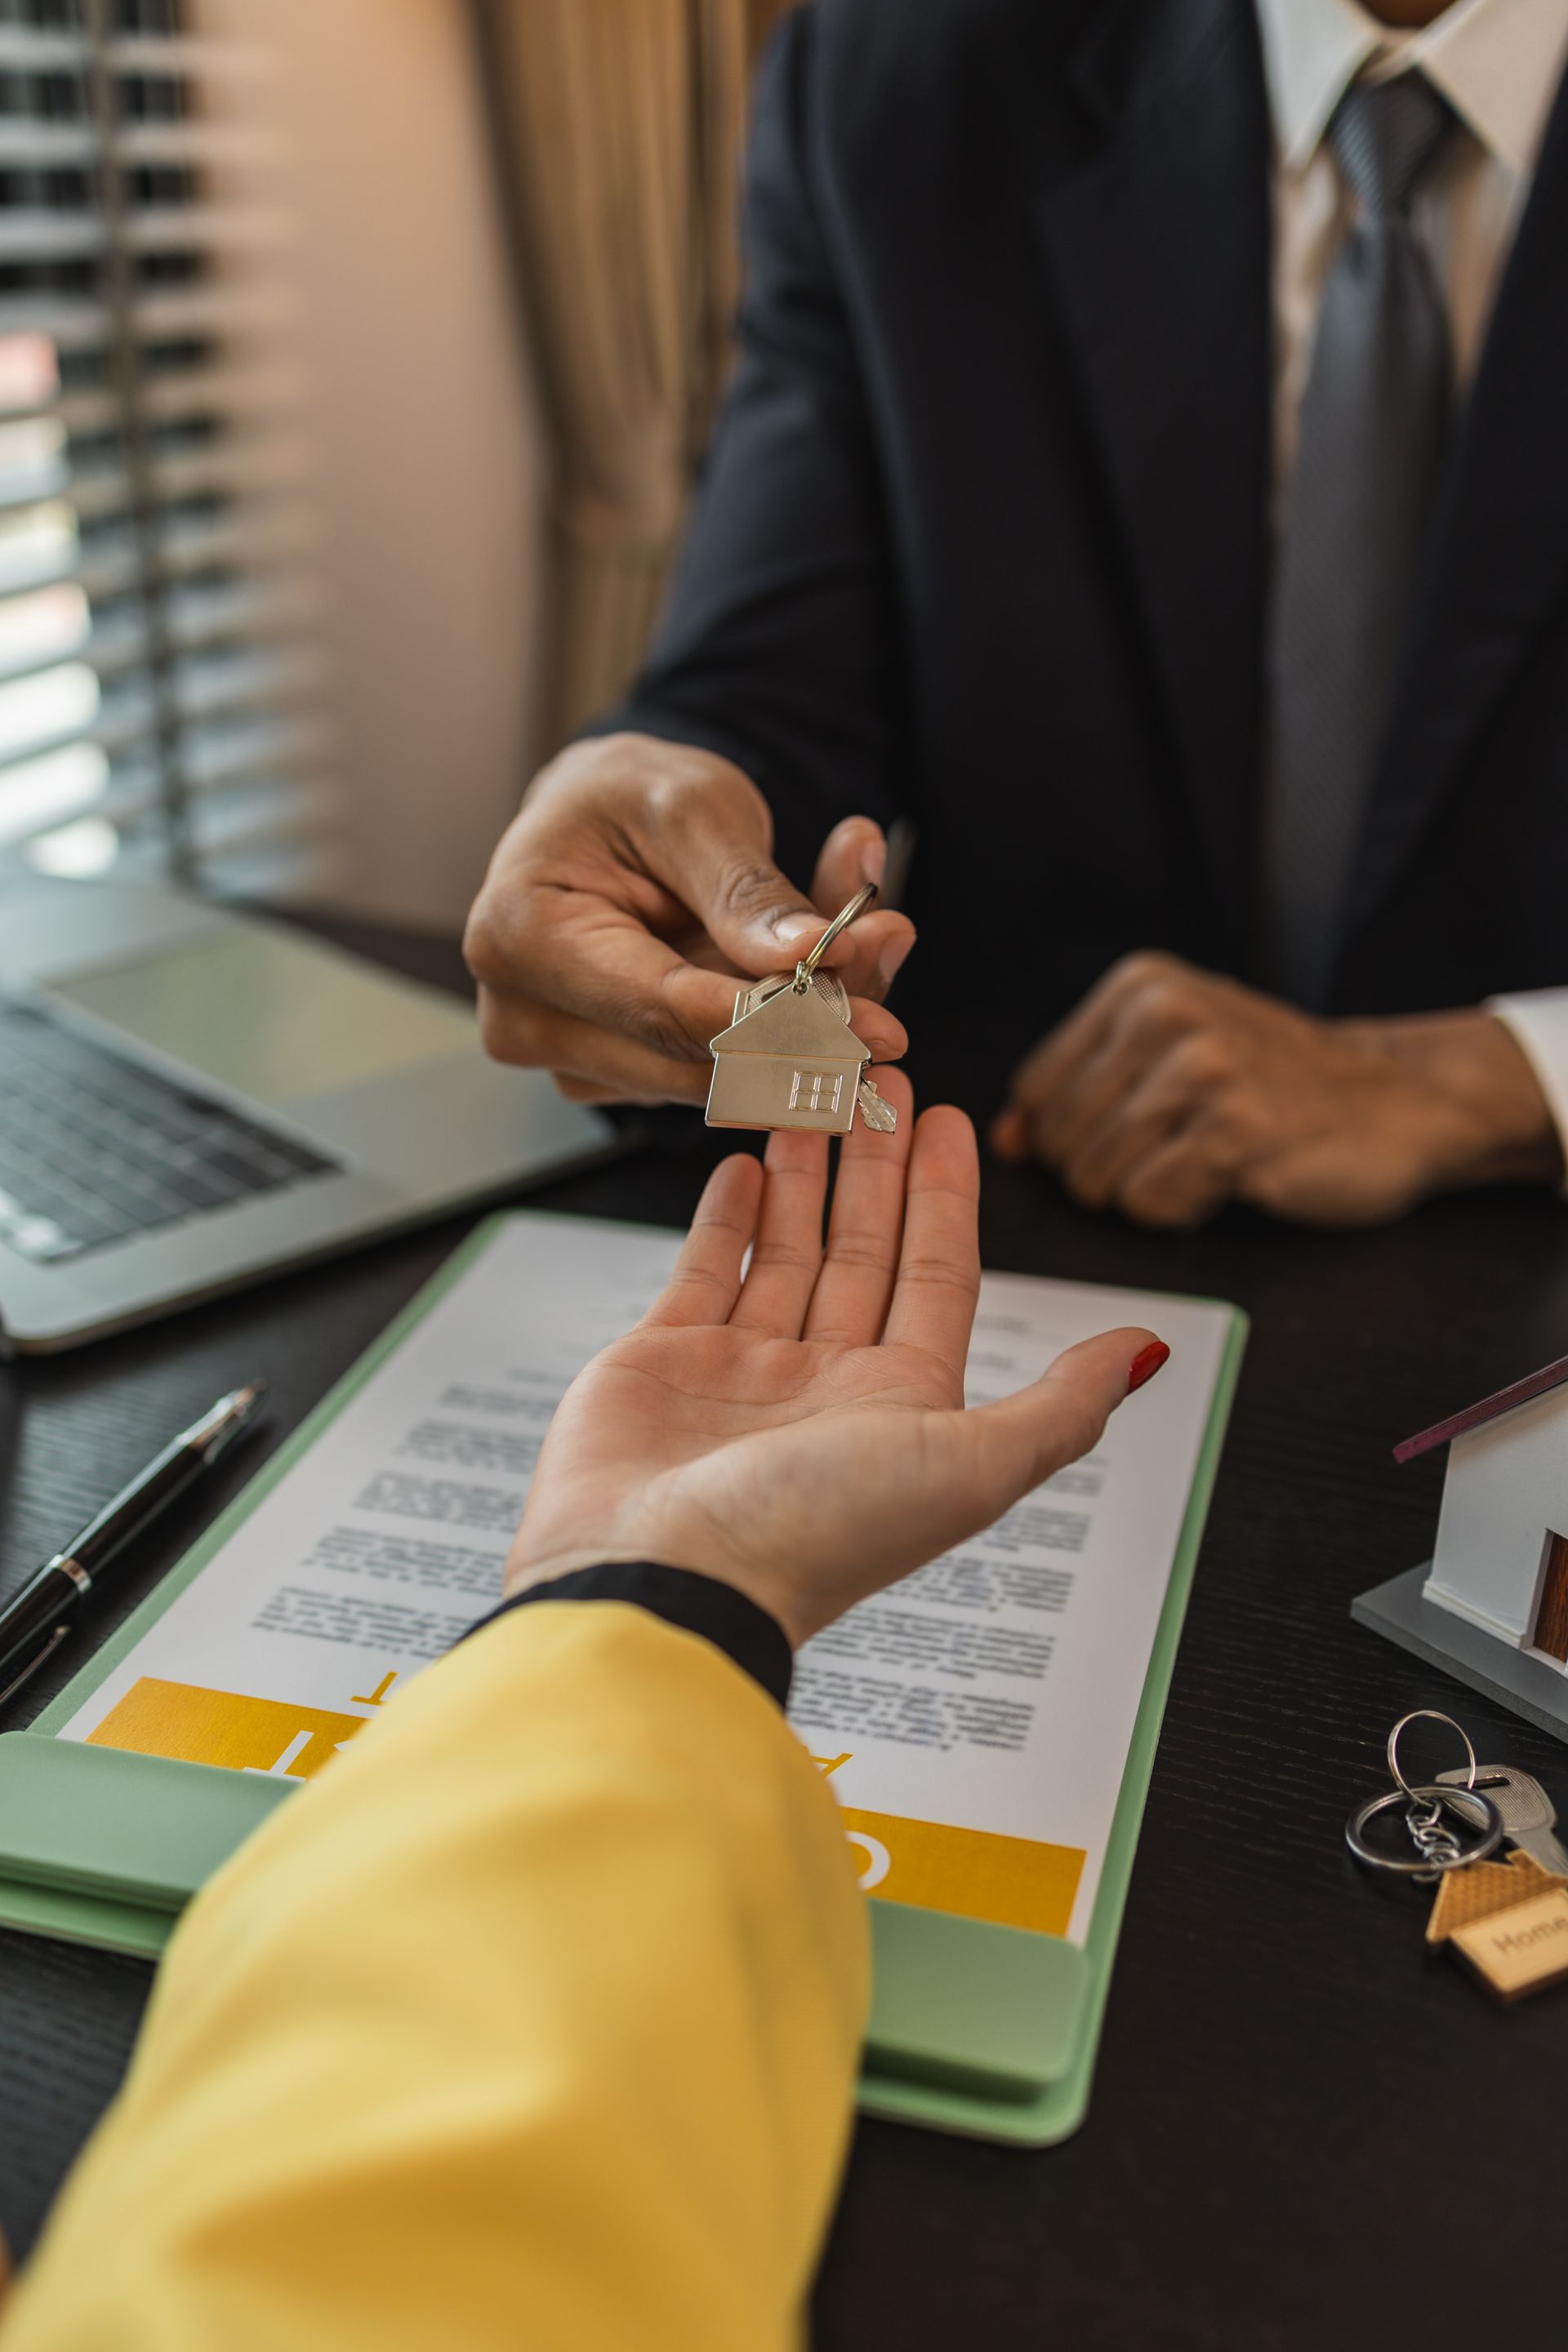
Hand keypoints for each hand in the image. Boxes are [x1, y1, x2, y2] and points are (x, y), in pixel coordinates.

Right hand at [463, 732, 914, 1104]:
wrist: (599, 817)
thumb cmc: (627, 798)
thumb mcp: (692, 808)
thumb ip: (745, 889)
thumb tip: (809, 957)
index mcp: (519, 937)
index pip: (661, 1010)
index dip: (775, 1023)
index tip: (874, 1023)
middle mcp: (526, 1018)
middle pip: (690, 1061)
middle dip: (807, 1030)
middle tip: (892, 984)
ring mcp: (570, 1059)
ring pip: (718, 1077)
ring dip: (806, 1027)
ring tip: (869, 943)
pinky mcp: (617, 1077)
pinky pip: (721, 1072)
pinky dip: (786, 1028)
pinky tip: (831, 969)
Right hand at [505, 1071, 1163, 1646]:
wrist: (666, 1581)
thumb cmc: (814, 1534)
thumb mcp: (971, 1465)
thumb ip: (1062, 1404)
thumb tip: (1148, 1351)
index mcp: (904, 1406)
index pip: (939, 1275)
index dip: (946, 1196)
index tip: (948, 1119)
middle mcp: (827, 1387)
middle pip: (866, 1250)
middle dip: (877, 1164)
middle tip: (880, 1078)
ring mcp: (744, 1372)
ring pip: (787, 1250)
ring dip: (804, 1175)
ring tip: (813, 1099)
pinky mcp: (664, 1361)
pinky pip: (704, 1272)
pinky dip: (725, 1218)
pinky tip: (740, 1166)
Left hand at [991, 952, 1561, 1227]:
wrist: (1397, 1098)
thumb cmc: (1276, 1085)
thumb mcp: (1173, 1055)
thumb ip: (1084, 1087)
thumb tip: (1005, 1138)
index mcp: (1139, 987)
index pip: (1038, 1090)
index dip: (1064, 1139)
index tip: (1129, 1138)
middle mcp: (1164, 1014)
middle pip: (1061, 1140)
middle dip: (1106, 1171)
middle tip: (1177, 1153)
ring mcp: (1203, 1069)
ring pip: (1098, 1178)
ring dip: (1148, 1192)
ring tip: (1206, 1160)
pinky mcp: (1236, 1129)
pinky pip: (1148, 1202)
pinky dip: (1180, 1210)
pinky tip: (1228, 1178)